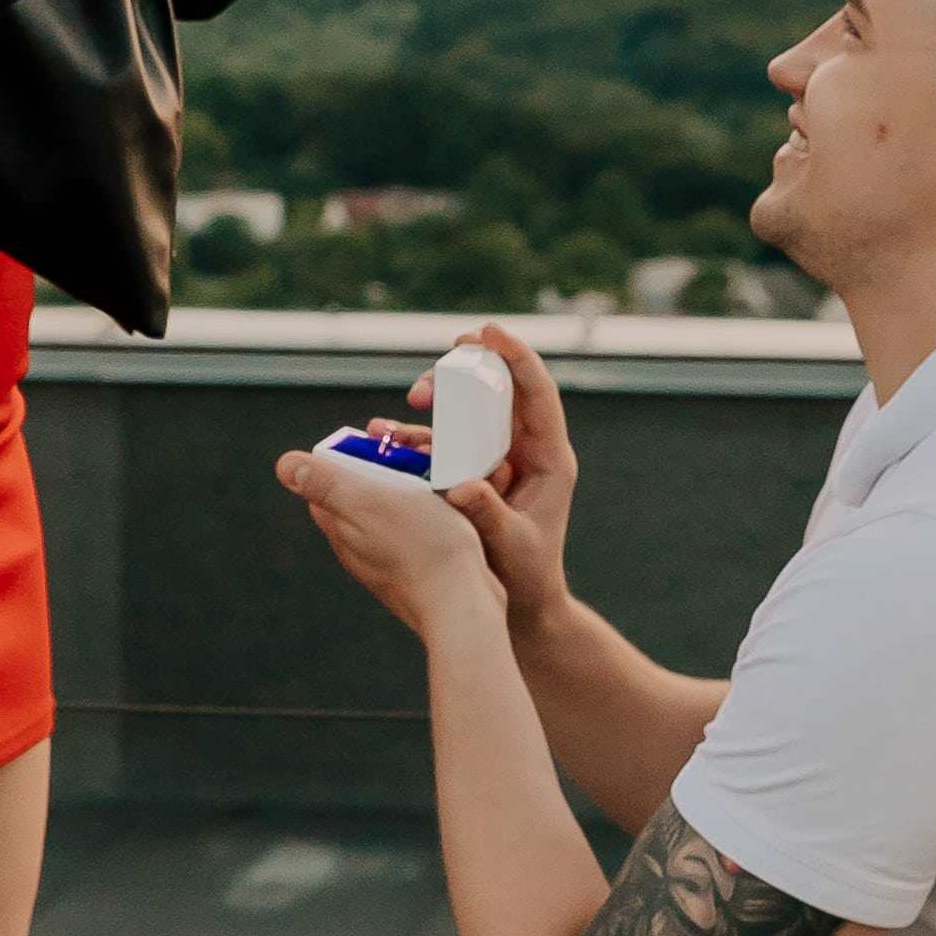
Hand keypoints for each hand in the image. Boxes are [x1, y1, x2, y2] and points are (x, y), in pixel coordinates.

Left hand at [276, 437, 503, 639]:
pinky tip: (451, 513)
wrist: (463, 605)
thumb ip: (326, 483)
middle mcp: (361, 549)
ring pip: (394, 513)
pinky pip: (422, 531)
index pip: (325, 485)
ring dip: (412, 491)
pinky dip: (433, 514)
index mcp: (342, 530)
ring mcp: (391, 562)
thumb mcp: (367, 502)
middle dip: (381, 472)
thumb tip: (284, 466)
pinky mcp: (423, 569)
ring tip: (435, 482)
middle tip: (411, 458)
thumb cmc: (420, 549)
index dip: (344, 458)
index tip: (372, 444)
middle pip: (360, 497)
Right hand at [432, 324, 574, 630]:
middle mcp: (527, 451)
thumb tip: (460, 486)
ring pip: (471, 412)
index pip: (537, 395)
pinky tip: (386, 432)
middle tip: (442, 360)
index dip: (516, 357)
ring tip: (412, 398)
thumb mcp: (511, 545)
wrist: (525, 604)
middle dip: (470, 369)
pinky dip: (418, 435)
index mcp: (549, 459)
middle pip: (501, 392)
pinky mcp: (473, 473)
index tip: (488, 331)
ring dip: (440, 399)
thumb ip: (488, 515)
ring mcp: (500, 460)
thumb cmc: (528, 575)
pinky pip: (445, 443)